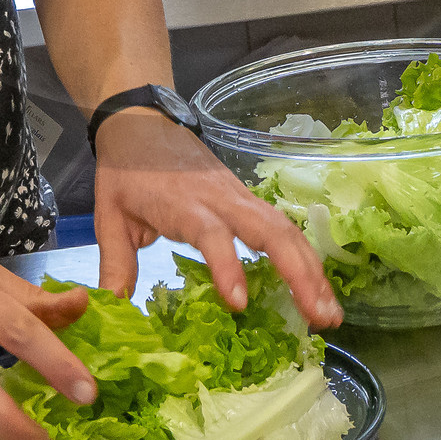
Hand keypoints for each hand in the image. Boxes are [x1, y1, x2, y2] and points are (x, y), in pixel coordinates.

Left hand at [92, 109, 341, 329]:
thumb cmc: (126, 171)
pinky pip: (284, 227)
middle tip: (319, 317)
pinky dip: (305, 257)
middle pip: (270, 231)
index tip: (239, 303)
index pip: (212, 234)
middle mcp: (221, 199)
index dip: (227, 266)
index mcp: (185, 204)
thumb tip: (114, 309)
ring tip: (331, 313)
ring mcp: (240, 197)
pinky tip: (320, 288)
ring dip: (312, 270)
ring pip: (286, 229)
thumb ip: (116, 263)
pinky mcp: (249, 199)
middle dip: (299, 274)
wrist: (141, 122)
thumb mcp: (110, 216)